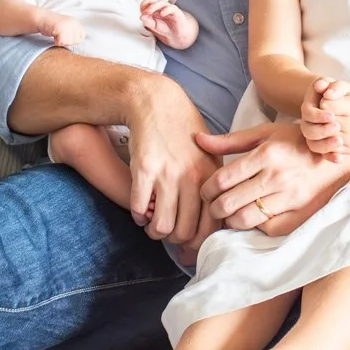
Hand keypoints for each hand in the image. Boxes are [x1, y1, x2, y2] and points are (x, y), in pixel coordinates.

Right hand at [46, 15, 84, 47]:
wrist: (41, 18)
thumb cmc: (53, 26)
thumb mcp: (67, 27)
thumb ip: (74, 33)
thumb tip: (80, 43)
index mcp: (76, 22)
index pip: (82, 37)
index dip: (73, 39)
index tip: (66, 35)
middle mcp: (73, 23)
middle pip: (75, 41)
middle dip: (67, 41)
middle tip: (59, 34)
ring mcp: (67, 25)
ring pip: (68, 42)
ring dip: (62, 41)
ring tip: (56, 34)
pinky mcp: (60, 28)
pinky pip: (61, 42)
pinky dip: (56, 41)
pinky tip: (53, 35)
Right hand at [122, 75, 218, 247]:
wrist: (156, 102)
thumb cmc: (183, 130)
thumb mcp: (209, 154)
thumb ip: (211, 185)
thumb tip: (210, 222)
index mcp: (211, 176)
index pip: (211, 224)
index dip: (198, 242)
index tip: (188, 246)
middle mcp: (192, 178)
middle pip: (186, 232)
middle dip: (174, 240)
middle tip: (167, 233)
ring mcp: (168, 175)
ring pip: (163, 226)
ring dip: (154, 232)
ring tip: (152, 224)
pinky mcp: (144, 170)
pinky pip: (140, 209)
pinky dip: (138, 216)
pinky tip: (140, 210)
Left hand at [139, 0, 196, 49]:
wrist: (177, 35)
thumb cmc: (166, 28)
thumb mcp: (154, 26)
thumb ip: (147, 21)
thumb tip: (141, 17)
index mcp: (154, 10)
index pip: (147, 3)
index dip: (143, 7)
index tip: (141, 13)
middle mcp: (161, 8)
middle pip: (153, 1)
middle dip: (147, 6)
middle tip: (144, 12)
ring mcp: (168, 8)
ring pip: (161, 3)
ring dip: (154, 6)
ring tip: (150, 12)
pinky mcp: (176, 12)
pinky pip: (171, 8)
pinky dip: (166, 9)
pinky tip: (162, 13)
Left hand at [195, 122, 349, 233]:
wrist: (337, 159)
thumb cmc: (297, 142)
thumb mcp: (265, 133)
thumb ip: (230, 141)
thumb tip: (197, 141)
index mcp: (266, 154)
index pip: (223, 179)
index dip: (206, 189)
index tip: (205, 191)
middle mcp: (277, 177)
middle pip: (229, 203)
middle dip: (213, 208)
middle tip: (213, 205)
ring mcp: (289, 198)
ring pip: (245, 220)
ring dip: (230, 220)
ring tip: (229, 213)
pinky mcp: (298, 215)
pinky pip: (265, 228)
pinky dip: (254, 226)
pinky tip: (252, 217)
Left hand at [301, 78, 349, 158]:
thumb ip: (337, 86)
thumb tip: (326, 94)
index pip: (326, 106)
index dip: (323, 102)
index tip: (326, 101)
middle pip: (324, 123)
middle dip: (321, 118)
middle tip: (327, 114)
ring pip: (325, 138)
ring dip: (322, 131)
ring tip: (328, 124)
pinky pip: (331, 149)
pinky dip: (327, 143)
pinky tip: (330, 134)